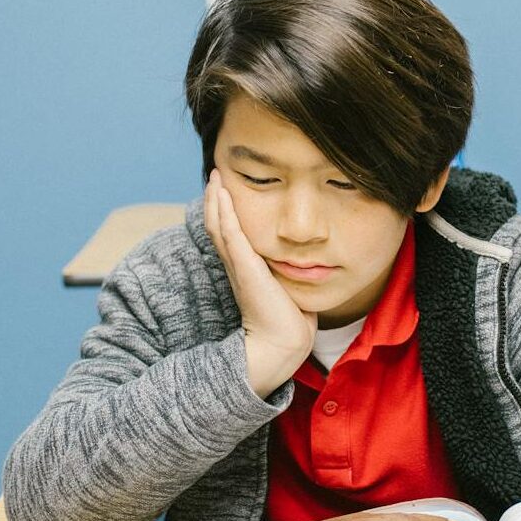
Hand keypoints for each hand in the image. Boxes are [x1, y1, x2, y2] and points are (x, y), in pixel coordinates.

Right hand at [204, 170, 316, 396]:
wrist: (285, 344)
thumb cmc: (291, 322)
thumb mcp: (289, 289)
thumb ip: (290, 275)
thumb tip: (305, 265)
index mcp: (246, 270)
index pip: (231, 236)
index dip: (226, 214)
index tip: (226, 193)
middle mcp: (238, 266)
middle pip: (219, 227)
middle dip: (216, 201)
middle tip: (215, 176)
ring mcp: (239, 266)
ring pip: (219, 226)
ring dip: (215, 200)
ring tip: (215, 177)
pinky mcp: (245, 267)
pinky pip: (230, 233)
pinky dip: (223, 211)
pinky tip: (219, 193)